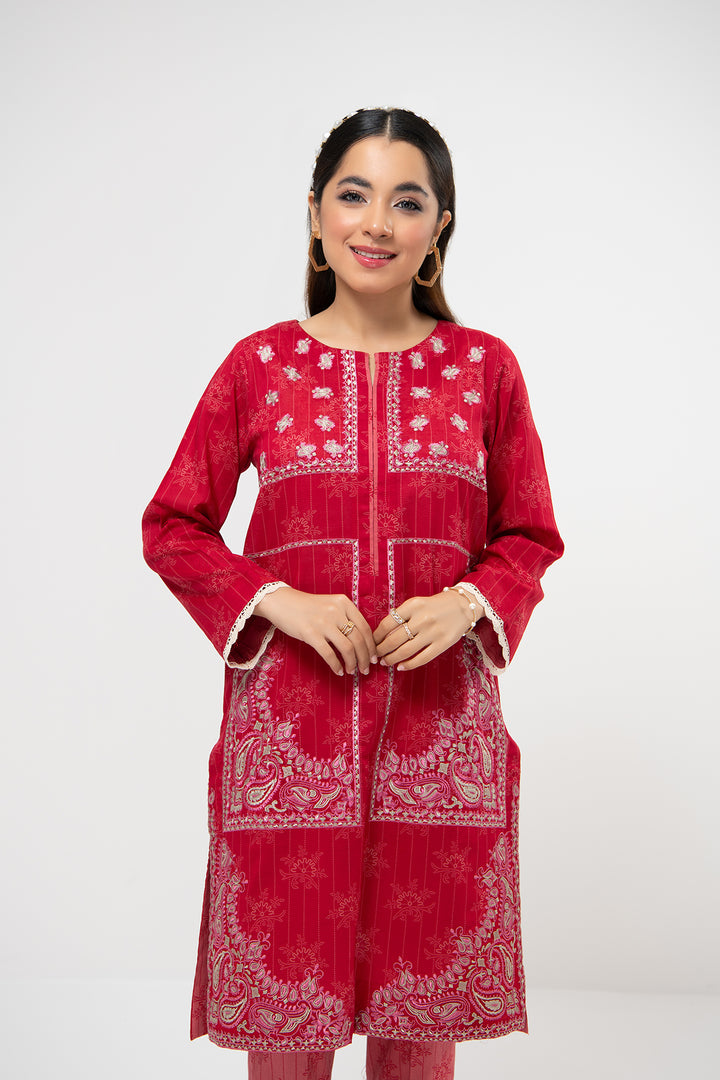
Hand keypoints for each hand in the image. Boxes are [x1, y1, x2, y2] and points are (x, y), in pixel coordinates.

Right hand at [254, 587, 376, 675]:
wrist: (282, 602)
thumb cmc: (308, 607)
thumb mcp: (331, 605)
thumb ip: (345, 617)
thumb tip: (362, 642)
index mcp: (344, 603)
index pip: (365, 628)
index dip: (371, 646)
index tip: (374, 657)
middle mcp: (336, 611)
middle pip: (358, 640)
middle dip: (365, 658)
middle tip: (366, 669)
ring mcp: (323, 622)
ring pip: (347, 648)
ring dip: (353, 663)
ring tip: (352, 671)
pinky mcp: (310, 633)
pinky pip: (329, 654)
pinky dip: (336, 665)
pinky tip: (339, 671)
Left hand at [373, 589, 481, 671]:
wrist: (463, 606)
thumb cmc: (435, 605)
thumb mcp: (417, 604)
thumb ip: (402, 616)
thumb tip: (382, 636)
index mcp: (413, 605)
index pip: (388, 623)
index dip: (377, 636)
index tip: (372, 642)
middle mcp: (422, 618)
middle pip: (394, 639)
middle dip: (382, 650)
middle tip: (376, 655)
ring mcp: (433, 632)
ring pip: (406, 651)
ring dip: (392, 659)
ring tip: (385, 662)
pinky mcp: (443, 644)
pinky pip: (422, 658)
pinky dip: (408, 665)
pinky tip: (401, 667)